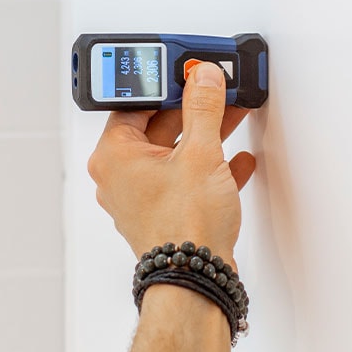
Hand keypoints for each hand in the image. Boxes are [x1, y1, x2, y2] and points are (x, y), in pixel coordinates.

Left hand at [86, 60, 258, 267]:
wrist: (196, 279)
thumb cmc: (183, 226)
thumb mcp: (200, 153)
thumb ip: (203, 108)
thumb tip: (201, 78)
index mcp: (113, 156)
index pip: (134, 104)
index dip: (164, 85)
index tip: (185, 72)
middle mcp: (120, 177)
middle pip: (157, 128)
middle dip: (191, 109)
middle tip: (212, 90)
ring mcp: (142, 198)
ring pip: (174, 154)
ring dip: (205, 136)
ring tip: (231, 115)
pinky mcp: (165, 214)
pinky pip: (186, 180)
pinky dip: (209, 168)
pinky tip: (237, 161)